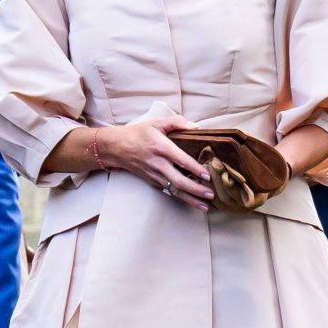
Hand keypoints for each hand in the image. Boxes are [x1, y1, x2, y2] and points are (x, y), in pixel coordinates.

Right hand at [99, 116, 213, 210]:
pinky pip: (168, 191)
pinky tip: (193, 201)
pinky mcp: (152, 181)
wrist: (117, 147)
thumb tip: (196, 127)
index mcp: (161, 147)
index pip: (181, 160)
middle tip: (210, 194)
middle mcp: (158, 163)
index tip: (207, 175)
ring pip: (174, 190)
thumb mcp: (157, 122)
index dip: (194, 168)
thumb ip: (177, 122)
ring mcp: (154, 175)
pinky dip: (181, 197)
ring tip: (205, 205)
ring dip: (190, 199)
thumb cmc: (138, 134)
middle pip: (178, 180)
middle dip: (195, 189)